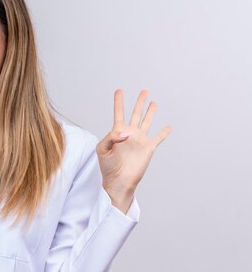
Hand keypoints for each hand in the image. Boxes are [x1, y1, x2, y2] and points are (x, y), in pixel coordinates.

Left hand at [96, 89, 170, 207]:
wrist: (118, 180)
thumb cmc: (107, 166)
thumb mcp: (102, 149)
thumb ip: (110, 138)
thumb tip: (126, 133)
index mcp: (117, 132)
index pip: (119, 112)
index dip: (119, 101)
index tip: (119, 90)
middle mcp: (130, 133)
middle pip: (135, 113)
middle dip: (139, 102)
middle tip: (144, 91)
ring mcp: (140, 140)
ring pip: (147, 122)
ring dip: (150, 112)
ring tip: (153, 102)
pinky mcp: (148, 148)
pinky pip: (158, 138)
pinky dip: (164, 133)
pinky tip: (168, 127)